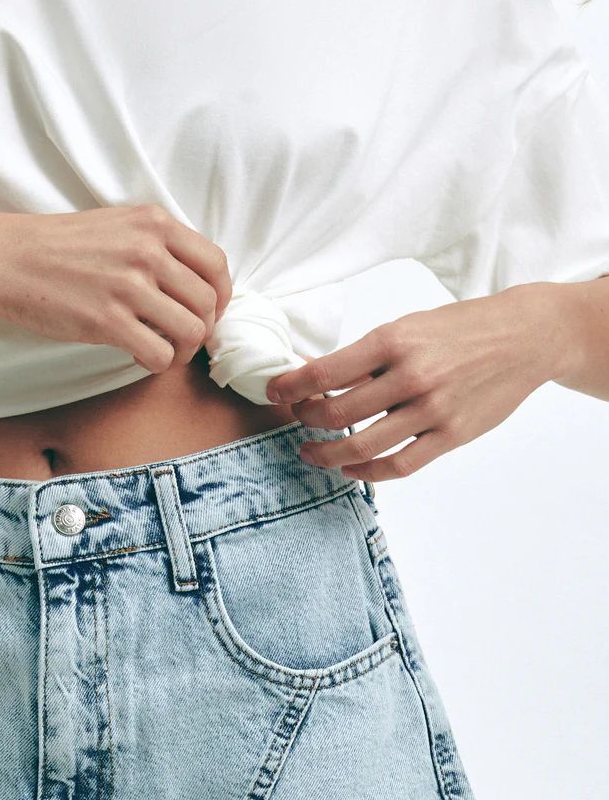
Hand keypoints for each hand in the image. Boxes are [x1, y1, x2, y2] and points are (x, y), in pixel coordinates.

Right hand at [0, 204, 231, 373]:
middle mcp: (148, 251)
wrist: (3, 257)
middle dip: (203, 329)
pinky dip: (157, 364)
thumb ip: (154, 245)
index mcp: (154, 224)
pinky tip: (140, 358)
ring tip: (163, 351)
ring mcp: (128, 286)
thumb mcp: (115, 225)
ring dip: (183, 350)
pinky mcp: (107, 321)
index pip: (215, 264)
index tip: (210, 312)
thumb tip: (189, 284)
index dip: (221, 296)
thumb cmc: (55, 245)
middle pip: (208, 303)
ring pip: (190, 331)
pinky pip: (159, 354)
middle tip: (183, 339)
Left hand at [264, 282, 585, 481]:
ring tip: (312, 452)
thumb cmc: (460, 329)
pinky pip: (399, 465)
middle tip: (297, 420)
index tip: (275, 393)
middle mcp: (411, 376)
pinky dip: (368, 472)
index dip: (291, 388)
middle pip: (337, 413)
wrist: (523, 338)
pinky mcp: (451, 436)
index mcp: (394, 341)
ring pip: (363, 446)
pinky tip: (352, 468)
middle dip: (306, 420)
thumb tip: (316, 375)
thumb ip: (368, 355)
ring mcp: (432, 410)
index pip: (324, 373)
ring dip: (327, 454)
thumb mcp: (409, 326)